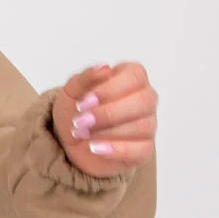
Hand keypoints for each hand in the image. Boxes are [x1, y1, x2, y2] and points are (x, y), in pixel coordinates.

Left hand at [52, 62, 156, 178]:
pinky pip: (141, 150)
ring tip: (82, 134)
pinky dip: (116, 150)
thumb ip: (85, 77)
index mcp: (132, 78)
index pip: (135, 76)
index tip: (84, 102)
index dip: (110, 89)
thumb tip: (103, 67)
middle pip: (143, 101)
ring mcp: (148, 125)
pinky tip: (95, 148)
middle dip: (109, 113)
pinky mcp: (144, 149)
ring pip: (141, 126)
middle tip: (81, 121)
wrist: (70, 142)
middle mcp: (145, 99)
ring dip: (107, 132)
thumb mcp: (72, 91)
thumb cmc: (76, 111)